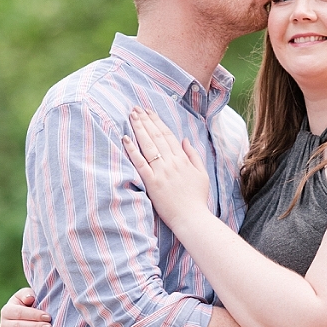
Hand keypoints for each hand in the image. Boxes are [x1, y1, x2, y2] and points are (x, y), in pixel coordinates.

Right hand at [0, 288, 51, 326]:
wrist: (27, 320)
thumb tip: (29, 298)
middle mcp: (4, 325)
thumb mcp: (28, 296)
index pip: (19, 313)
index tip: (47, 317)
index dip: (34, 315)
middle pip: (18, 326)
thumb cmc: (29, 305)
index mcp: (7, 310)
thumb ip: (27, 294)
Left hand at [122, 107, 210, 230]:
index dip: (157, 122)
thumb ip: (193, 155)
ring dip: (138, 129)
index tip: (149, 112)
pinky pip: (140, 163)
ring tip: (131, 116)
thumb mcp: (202, 174)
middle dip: (145, 120)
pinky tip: (125, 138)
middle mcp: (171, 162)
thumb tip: (184, 140)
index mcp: (182, 159)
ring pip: (148, 145)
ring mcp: (161, 172)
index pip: (167, 135)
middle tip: (135, 109)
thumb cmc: (197, 199)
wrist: (192, 218)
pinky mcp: (152, 183)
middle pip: (156, 136)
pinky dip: (132, 150)